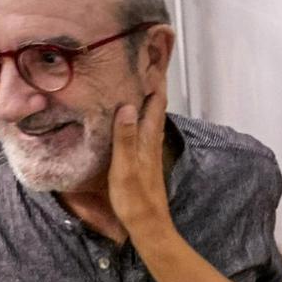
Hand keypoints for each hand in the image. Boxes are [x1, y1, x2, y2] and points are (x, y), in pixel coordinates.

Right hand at [108, 75, 173, 239]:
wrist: (148, 225)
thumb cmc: (134, 197)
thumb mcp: (125, 167)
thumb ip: (125, 137)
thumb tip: (128, 105)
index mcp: (148, 138)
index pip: (156, 102)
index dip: (156, 80)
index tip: (153, 57)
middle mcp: (153, 140)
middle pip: (156, 106)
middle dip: (152, 83)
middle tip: (143, 62)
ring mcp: (150, 150)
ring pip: (151, 117)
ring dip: (147, 99)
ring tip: (136, 82)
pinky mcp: (145, 160)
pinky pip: (144, 129)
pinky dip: (141, 116)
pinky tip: (132, 117)